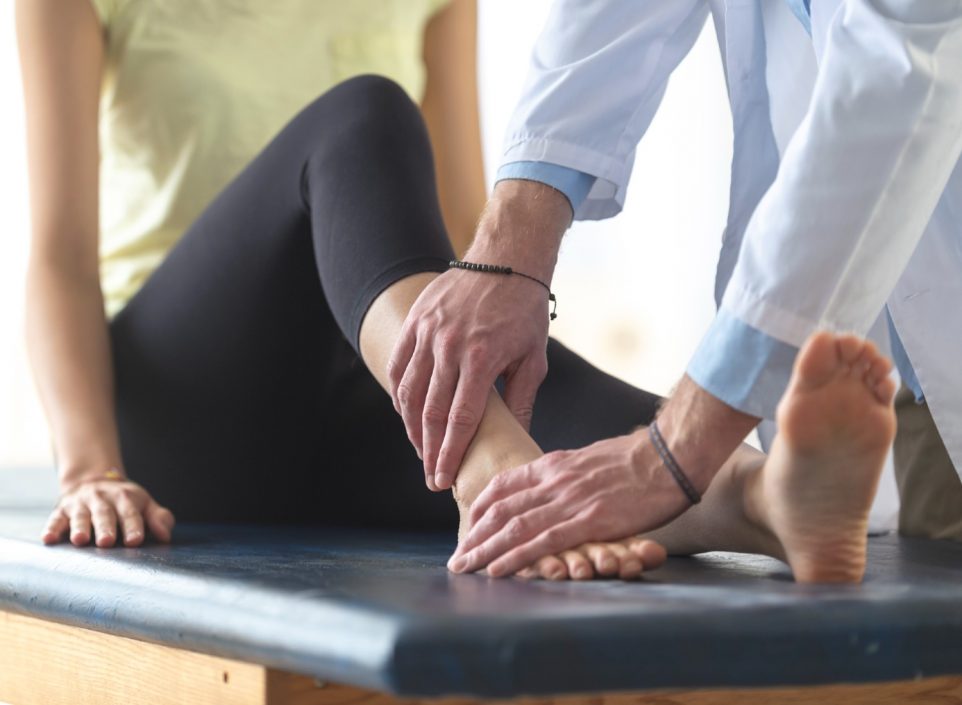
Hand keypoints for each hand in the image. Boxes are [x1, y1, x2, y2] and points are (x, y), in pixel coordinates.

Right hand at [43, 474, 175, 547]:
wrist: (94, 480)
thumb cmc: (125, 502)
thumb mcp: (144, 504)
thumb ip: (158, 518)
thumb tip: (165, 536)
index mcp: (125, 497)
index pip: (131, 513)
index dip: (133, 526)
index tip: (134, 541)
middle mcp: (102, 499)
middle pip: (105, 514)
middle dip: (105, 528)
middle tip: (106, 542)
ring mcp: (81, 503)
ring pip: (80, 516)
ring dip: (79, 527)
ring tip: (80, 540)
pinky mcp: (62, 510)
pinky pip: (55, 519)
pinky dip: (52, 528)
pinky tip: (49, 539)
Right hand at [388, 180, 570, 491]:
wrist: (506, 261)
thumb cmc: (524, 312)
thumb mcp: (533, 358)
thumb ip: (522, 401)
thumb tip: (519, 440)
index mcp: (482, 359)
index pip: (460, 419)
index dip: (450, 454)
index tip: (444, 480)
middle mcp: (449, 347)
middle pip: (430, 412)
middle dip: (429, 451)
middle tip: (431, 477)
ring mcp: (428, 333)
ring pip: (408, 392)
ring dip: (411, 427)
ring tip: (420, 450)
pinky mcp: (414, 322)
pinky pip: (398, 366)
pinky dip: (399, 394)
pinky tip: (406, 413)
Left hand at [447, 430, 689, 576]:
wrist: (669, 455)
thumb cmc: (639, 458)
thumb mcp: (591, 458)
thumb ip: (568, 474)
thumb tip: (556, 485)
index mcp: (554, 464)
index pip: (504, 484)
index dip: (481, 507)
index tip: (469, 524)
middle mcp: (554, 481)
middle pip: (500, 508)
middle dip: (473, 535)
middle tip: (456, 556)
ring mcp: (570, 500)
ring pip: (514, 527)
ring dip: (484, 550)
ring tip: (463, 567)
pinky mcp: (589, 521)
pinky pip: (543, 541)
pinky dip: (516, 557)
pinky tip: (497, 569)